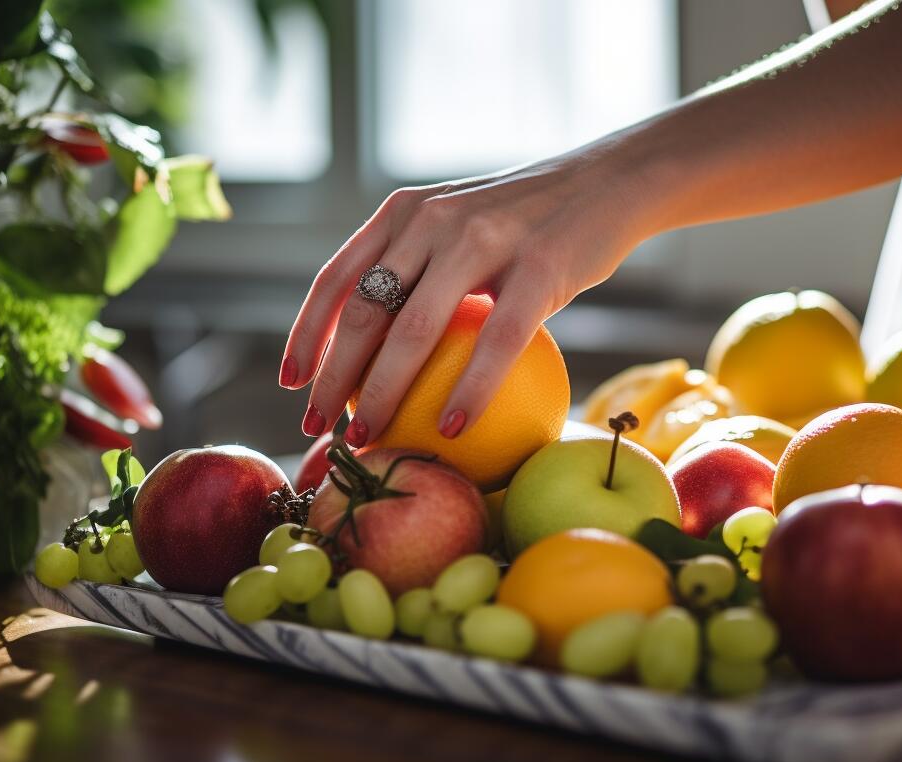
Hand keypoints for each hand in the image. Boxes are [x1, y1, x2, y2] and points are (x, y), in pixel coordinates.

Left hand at [280, 150, 650, 444]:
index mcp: (406, 211)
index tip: (291, 383)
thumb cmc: (531, 222)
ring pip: (415, 329)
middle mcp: (434, 219)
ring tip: (371, 438)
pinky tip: (453, 428)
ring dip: (385, 393)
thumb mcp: (461, 223)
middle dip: (333, 377)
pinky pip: (495, 342)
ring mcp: (486, 239)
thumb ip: (417, 264)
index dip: (306, 334)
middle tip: (318, 427)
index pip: (338, 278)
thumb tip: (373, 349)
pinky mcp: (539, 267)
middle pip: (366, 311)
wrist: (611, 183)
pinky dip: (470, 391)